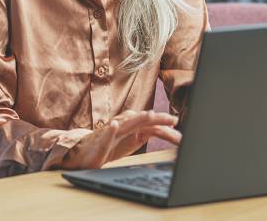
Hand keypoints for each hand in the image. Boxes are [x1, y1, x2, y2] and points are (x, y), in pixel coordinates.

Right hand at [61, 110, 181, 168]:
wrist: (85, 152)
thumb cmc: (109, 146)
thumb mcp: (132, 140)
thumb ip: (146, 132)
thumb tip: (167, 131)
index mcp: (133, 126)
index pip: (152, 125)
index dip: (167, 128)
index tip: (181, 136)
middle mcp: (124, 125)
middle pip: (144, 120)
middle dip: (159, 119)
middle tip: (174, 120)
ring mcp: (112, 131)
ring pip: (126, 123)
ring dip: (136, 118)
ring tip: (149, 115)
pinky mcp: (100, 140)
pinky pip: (106, 134)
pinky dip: (110, 130)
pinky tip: (114, 126)